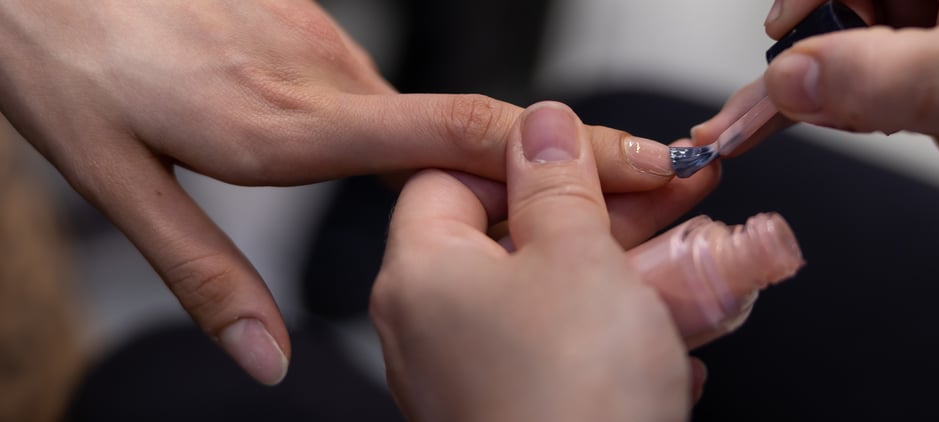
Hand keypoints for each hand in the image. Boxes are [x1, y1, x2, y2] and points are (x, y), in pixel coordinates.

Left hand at [0, 1, 713, 383]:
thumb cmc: (67, 63)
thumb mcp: (114, 184)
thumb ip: (203, 274)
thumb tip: (271, 358)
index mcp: (284, 126)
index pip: (455, 136)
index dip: (558, 154)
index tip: (640, 166)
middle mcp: (319, 79)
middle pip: (470, 123)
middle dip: (562, 161)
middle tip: (636, 189)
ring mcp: (317, 44)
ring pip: (427, 109)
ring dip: (492, 152)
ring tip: (542, 191)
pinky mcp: (305, 26)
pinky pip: (383, 87)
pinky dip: (427, 125)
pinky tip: (415, 155)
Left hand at [371, 102, 703, 421]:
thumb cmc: (568, 401)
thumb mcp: (576, 256)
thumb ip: (558, 182)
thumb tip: (543, 127)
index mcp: (422, 272)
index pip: (453, 176)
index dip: (524, 156)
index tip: (594, 154)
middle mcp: (431, 325)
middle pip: (511, 234)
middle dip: (599, 211)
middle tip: (665, 192)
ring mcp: (470, 375)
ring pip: (547, 296)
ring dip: (620, 270)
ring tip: (691, 259)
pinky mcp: (512, 411)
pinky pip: (559, 351)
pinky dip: (612, 334)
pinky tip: (670, 334)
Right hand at [758, 0, 938, 212]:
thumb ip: (880, 75)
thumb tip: (792, 76)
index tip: (779, 35)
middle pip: (836, 7)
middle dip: (792, 54)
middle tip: (762, 104)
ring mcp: (925, 37)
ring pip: (832, 47)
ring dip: (784, 91)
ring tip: (740, 128)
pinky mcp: (914, 79)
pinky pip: (844, 83)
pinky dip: (803, 109)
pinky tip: (766, 127)